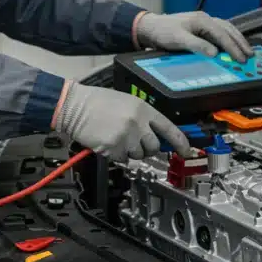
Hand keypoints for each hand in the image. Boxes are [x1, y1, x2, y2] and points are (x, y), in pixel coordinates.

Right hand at [53, 82, 188, 160]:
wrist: (74, 106)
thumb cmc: (97, 102)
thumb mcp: (126, 102)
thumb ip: (143, 117)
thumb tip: (155, 134)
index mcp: (143, 109)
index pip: (169, 128)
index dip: (180, 142)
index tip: (187, 151)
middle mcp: (138, 123)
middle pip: (154, 147)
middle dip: (146, 148)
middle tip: (133, 140)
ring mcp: (126, 137)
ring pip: (138, 155)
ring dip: (129, 151)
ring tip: (116, 137)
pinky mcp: (114, 148)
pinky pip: (122, 159)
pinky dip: (116, 155)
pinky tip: (108, 141)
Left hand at [135, 11, 253, 61]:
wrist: (151, 27)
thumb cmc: (163, 31)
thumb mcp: (179, 39)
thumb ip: (197, 45)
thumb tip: (214, 53)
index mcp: (202, 20)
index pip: (222, 35)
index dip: (232, 47)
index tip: (240, 58)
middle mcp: (205, 19)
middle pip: (229, 30)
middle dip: (240, 43)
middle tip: (250, 55)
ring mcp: (204, 22)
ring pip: (227, 29)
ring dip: (237, 40)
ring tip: (246, 50)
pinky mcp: (202, 28)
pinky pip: (221, 32)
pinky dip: (229, 38)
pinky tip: (232, 45)